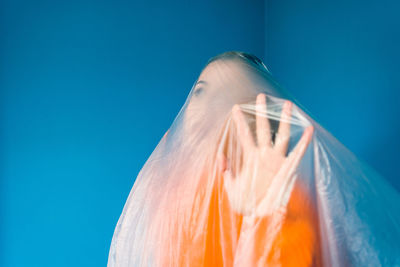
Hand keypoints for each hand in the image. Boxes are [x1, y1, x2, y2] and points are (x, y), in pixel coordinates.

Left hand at [218, 93, 313, 216]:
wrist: (259, 217)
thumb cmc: (244, 202)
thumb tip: (219, 155)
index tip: (234, 107)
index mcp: (250, 157)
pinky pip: (297, 153)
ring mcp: (276, 160)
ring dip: (285, 121)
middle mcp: (264, 155)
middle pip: (263, 129)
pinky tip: (308, 129)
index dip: (239, 121)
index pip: (244, 135)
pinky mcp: (287, 169)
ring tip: (288, 104)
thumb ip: (225, 170)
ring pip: (281, 136)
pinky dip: (303, 142)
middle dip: (262, 113)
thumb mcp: (229, 186)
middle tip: (261, 96)